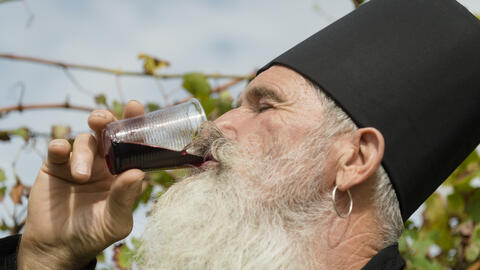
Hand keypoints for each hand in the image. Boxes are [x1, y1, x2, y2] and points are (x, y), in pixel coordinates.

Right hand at [17, 101, 145, 269]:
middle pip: (107, 132)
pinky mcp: (56, 166)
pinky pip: (57, 149)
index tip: (134, 106)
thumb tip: (137, 173)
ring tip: (80, 177)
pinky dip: (59, 146)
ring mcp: (79, 162)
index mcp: (123, 171)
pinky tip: (60, 151)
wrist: (58, 247)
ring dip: (83, 153)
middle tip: (101, 121)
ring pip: (84, 141)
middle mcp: (103, 162)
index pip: (132, 143)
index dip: (134, 124)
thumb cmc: (94, 234)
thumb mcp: (115, 221)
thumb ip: (125, 198)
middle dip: (105, 120)